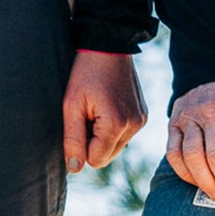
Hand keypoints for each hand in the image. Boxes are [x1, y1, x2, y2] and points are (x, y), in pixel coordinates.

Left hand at [62, 50, 146, 172]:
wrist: (109, 46)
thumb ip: (73, 139)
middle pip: (106, 157)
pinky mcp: (143, 115)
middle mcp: (134, 126)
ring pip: (115, 147)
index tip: (78, 122)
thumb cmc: (85, 73)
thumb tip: (75, 169)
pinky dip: (112, 128)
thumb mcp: (71, 105)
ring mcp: (141, 121)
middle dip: (92, 143)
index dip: (81, 147)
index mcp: (116, 125)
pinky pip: (124, 135)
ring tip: (96, 109)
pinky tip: (107, 106)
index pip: (95, 160)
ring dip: (102, 136)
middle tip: (85, 116)